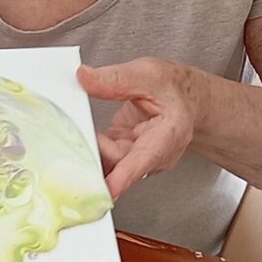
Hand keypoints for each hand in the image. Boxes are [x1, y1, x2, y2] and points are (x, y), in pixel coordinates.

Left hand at [77, 58, 203, 200]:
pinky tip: (79, 139)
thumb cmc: (175, 89)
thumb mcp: (149, 74)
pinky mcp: (122, 154)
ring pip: (109, 163)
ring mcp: (138, 157)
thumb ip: (117, 79)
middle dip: (96, 152)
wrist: (186, 99)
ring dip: (90, 152)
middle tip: (75, 137)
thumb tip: (85, 78)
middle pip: (120, 162)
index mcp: (169, 134)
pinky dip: (89, 150)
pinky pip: (102, 158)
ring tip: (76, 134)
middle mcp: (155, 153)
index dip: (125, 175)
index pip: (145, 158)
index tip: (108, 187)